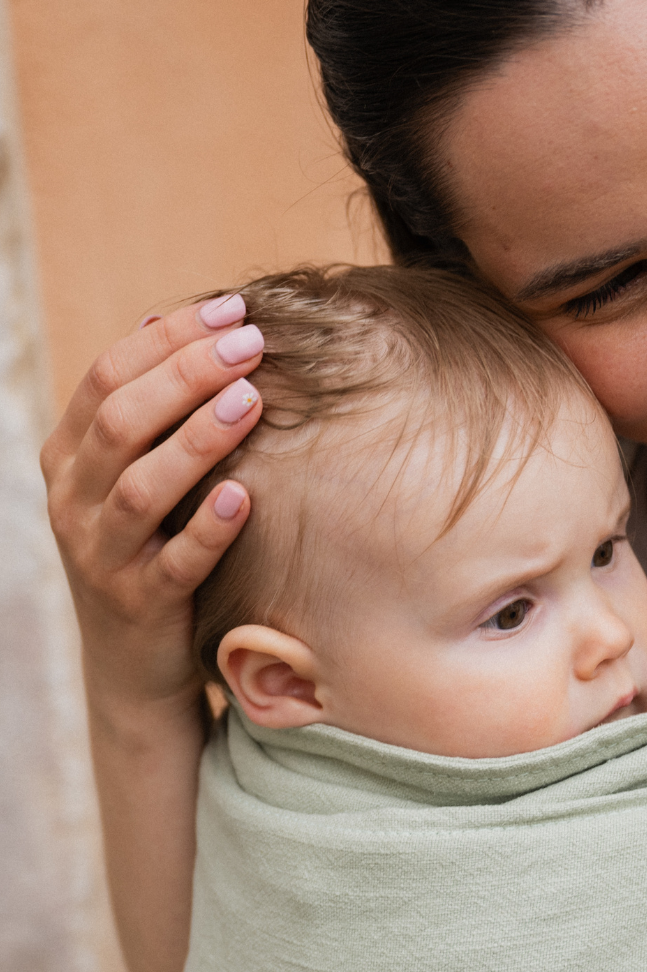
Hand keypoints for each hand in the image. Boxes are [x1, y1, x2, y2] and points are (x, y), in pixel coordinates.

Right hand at [41, 294, 264, 721]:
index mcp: (68, 456)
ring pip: (141, 488)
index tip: (233, 310)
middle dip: (187, 374)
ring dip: (197, 440)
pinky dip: (209, 527)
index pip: (108, 376)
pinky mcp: (142, 604)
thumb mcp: (131, 474)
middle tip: (252, 344)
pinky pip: (176, 562)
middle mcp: (73, 500)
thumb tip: (163, 320)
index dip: (169, 339)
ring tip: (250, 401)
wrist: (133, 661)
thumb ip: (144, 409)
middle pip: (121, 420)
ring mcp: (102, 555)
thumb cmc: (148, 546)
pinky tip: (246, 496)